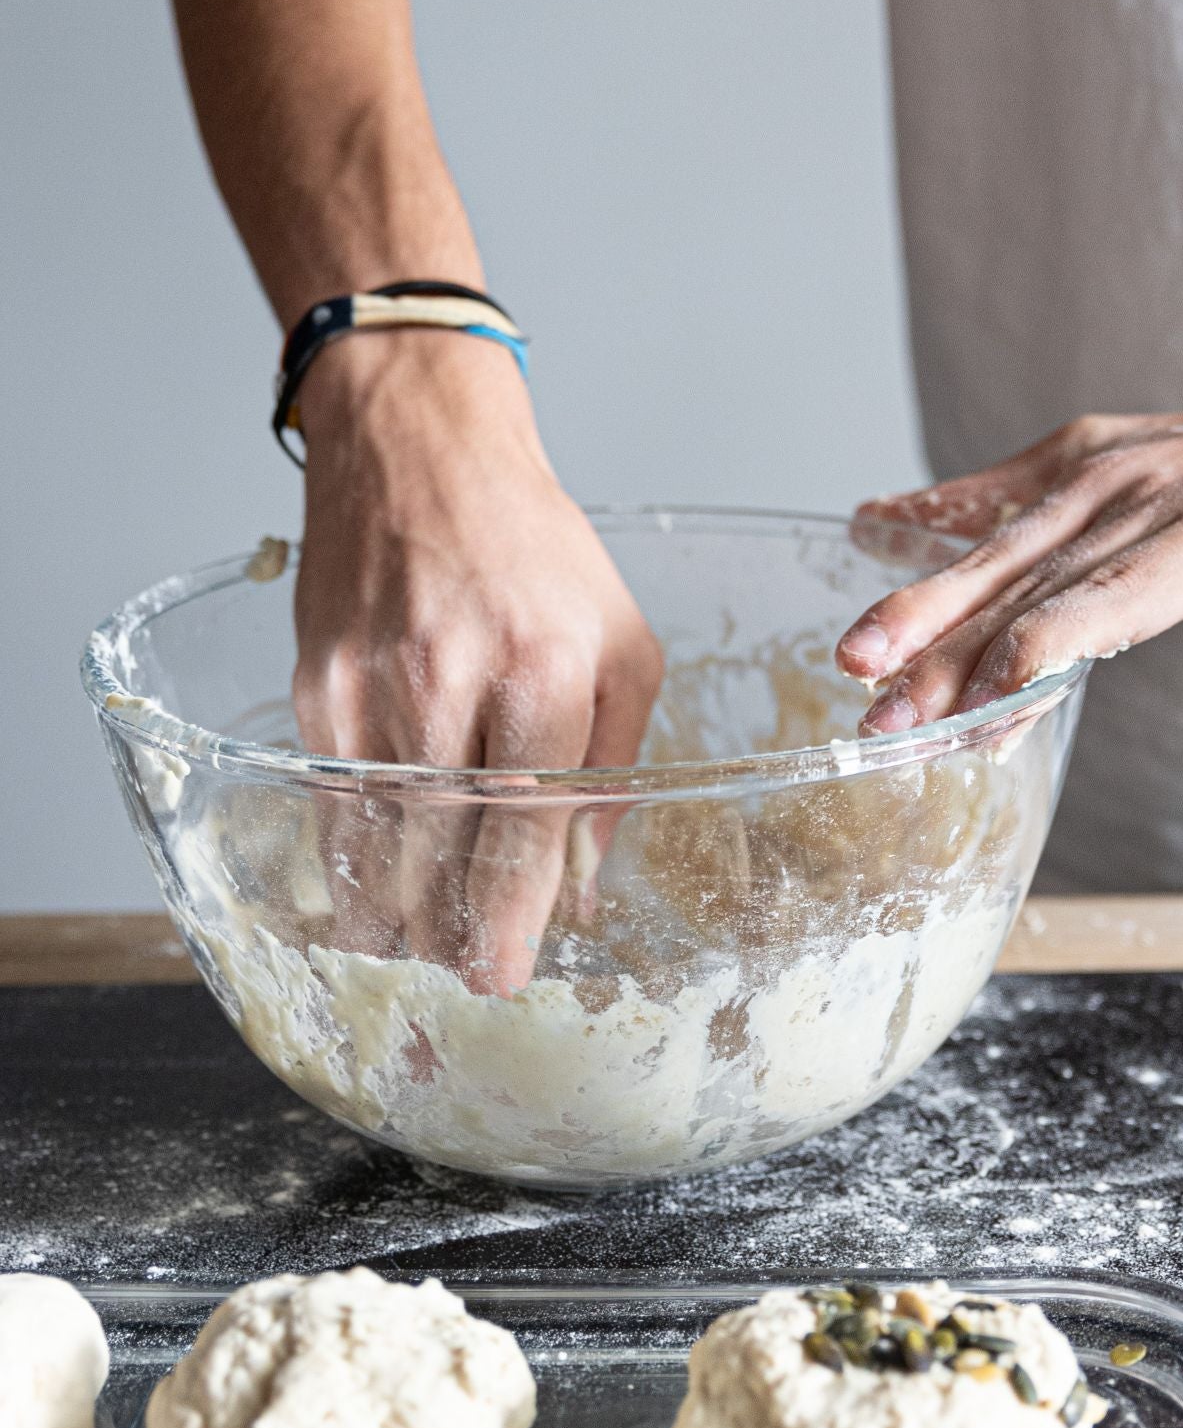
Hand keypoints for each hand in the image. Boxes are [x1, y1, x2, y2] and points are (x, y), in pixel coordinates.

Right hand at [291, 328, 663, 990]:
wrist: (420, 452)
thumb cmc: (534, 552)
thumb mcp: (622, 646)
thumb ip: (617, 769)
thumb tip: (585, 886)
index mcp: (543, 672)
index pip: (524, 825)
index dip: (508, 916)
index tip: (501, 975)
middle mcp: (450, 680)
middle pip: (440, 848)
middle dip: (449, 930)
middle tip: (464, 974)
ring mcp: (371, 686)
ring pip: (376, 837)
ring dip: (393, 909)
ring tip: (415, 949)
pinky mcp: (316, 687)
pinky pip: (334, 799)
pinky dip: (351, 854)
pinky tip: (369, 890)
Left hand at [836, 348, 1182, 810]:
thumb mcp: (1115, 461)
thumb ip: (1006, 497)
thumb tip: (890, 515)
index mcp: (1095, 476)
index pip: (992, 555)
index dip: (922, 610)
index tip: (853, 664)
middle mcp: (1148, 493)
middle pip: (1033, 578)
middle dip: (951, 643)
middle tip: (882, 705)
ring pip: (1126, 595)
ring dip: (1050, 658)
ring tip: (990, 722)